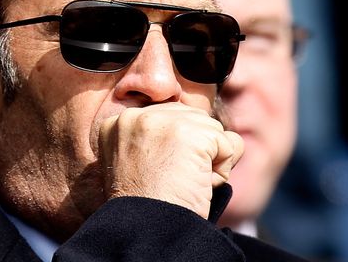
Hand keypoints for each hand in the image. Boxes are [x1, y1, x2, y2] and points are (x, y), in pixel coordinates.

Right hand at [99, 103, 243, 218]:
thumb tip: (212, 129)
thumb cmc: (147, 207)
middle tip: (172, 182)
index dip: (177, 150)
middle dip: (195, 152)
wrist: (146, 232)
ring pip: (213, 129)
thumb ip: (161, 138)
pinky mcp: (190, 134)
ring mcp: (163, 122)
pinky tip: (196, 185)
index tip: (160, 174)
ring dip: (209, 161)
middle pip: (194, 119)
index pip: (171, 118)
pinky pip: (228, 144)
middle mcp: (137, 116)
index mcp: (119, 123)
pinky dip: (221, 171)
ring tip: (182, 184)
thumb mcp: (141, 163)